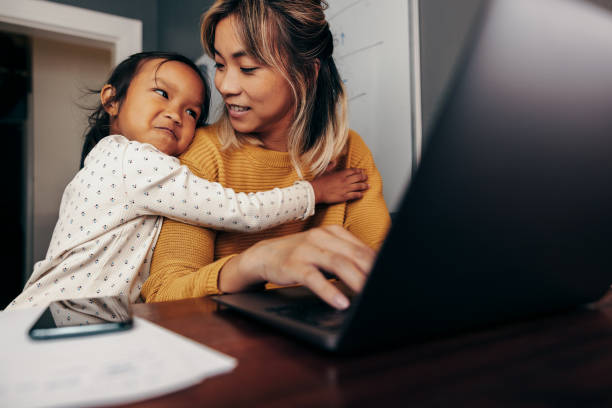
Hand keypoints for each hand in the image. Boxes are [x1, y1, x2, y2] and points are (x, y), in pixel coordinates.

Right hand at [218, 225, 375, 308]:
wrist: (264, 255)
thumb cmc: (300, 255)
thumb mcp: (325, 250)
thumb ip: (346, 256)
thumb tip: (375, 272)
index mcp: (332, 232)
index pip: (362, 247)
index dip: (378, 263)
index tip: (391, 277)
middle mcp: (321, 238)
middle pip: (353, 254)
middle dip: (372, 271)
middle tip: (385, 287)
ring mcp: (306, 250)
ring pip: (337, 263)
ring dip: (355, 280)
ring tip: (368, 294)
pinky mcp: (293, 265)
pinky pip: (313, 278)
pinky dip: (328, 291)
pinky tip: (340, 302)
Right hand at [311, 168, 368, 203]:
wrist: (316, 191)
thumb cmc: (320, 181)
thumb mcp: (325, 171)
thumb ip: (331, 166)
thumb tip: (334, 161)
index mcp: (341, 173)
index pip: (353, 171)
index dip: (359, 171)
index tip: (363, 171)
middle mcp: (345, 180)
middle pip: (358, 178)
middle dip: (364, 177)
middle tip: (367, 177)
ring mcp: (345, 188)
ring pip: (359, 186)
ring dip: (364, 186)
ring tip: (368, 186)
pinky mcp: (344, 196)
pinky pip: (355, 195)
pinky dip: (360, 195)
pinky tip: (362, 195)